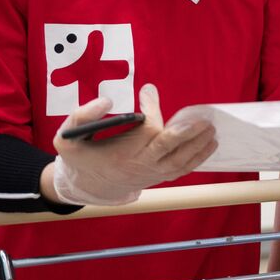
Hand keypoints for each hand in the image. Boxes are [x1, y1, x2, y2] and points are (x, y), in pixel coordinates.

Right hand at [50, 84, 216, 205]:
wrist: (90, 186)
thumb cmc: (81, 158)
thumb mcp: (67, 139)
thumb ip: (81, 116)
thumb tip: (106, 101)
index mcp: (120, 154)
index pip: (144, 129)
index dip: (150, 110)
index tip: (148, 92)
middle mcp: (140, 164)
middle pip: (167, 148)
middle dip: (186, 134)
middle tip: (203, 120)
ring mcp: (153, 172)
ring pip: (181, 161)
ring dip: (198, 145)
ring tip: (211, 129)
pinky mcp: (160, 176)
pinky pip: (183, 169)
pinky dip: (199, 158)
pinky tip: (211, 144)